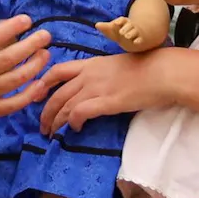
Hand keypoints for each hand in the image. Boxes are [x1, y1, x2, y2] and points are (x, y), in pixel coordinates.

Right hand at [0, 14, 52, 129]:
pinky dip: (29, 94)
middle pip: (7, 58)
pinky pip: (13, 104)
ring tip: (45, 53)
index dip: (11, 28)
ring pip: (14, 80)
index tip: (27, 19)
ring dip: (34, 66)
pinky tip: (40, 83)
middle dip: (30, 45)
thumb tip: (5, 27)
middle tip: (45, 35)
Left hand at [38, 49, 171, 134]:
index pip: (58, 71)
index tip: (36, 95)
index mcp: (92, 64)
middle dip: (45, 112)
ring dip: (55, 122)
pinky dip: (73, 122)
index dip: (43, 84)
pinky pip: (79, 113)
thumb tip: (101, 86)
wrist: (163, 72)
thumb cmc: (149, 67)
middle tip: (42, 126)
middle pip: (57, 94)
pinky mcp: (105, 102)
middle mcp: (89, 75)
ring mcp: (96, 88)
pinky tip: (75, 129)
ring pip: (64, 106)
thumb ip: (105, 74)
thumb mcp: (120, 65)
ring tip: (52, 133)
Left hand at [97, 16, 141, 49]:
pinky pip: (140, 39)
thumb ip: (105, 28)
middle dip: (125, 28)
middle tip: (121, 32)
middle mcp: (131, 26)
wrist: (132, 38)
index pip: (122, 20)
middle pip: (129, 25)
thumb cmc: (120, 31)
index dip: (119, 21)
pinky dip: (138, 40)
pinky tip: (135, 42)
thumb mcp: (112, 30)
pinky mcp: (140, 39)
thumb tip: (96, 25)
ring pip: (134, 32)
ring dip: (131, 33)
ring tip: (126, 36)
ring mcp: (136, 32)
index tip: (115, 23)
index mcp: (124, 22)